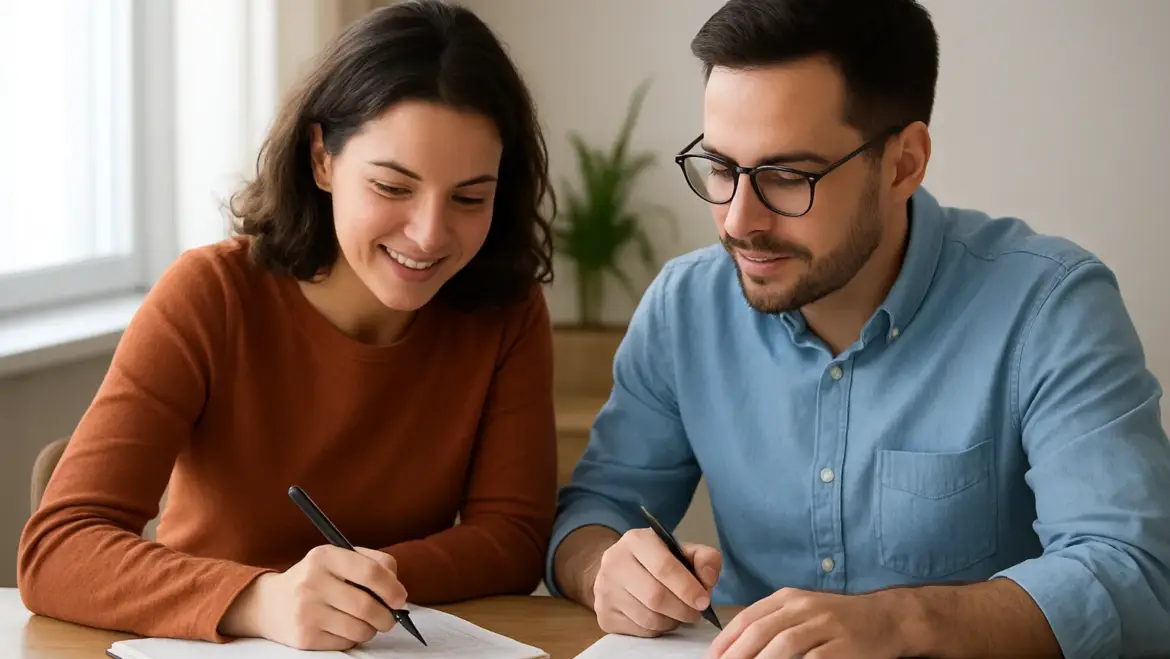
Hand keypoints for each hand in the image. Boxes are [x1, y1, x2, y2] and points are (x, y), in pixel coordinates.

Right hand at [220, 546, 406, 649]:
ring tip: (364, 622)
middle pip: (368, 606)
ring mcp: (306, 611)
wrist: (269, 604)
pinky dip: (352, 639)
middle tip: (389, 618)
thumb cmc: (316, 579)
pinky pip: (345, 643)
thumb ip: (373, 564)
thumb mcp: (338, 559)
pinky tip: (342, 628)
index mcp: (324, 556)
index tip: (400, 598)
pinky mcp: (304, 637)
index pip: (371, 572)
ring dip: (371, 629)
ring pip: (359, 629)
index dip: (392, 588)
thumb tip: (397, 590)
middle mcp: (312, 582)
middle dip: (387, 616)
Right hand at [591, 527, 721, 636]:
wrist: (620, 570)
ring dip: (672, 621)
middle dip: (683, 609)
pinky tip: (661, 618)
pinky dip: (658, 629)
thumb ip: (704, 558)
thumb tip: (707, 579)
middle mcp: (614, 562)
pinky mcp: (604, 614)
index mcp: (636, 540)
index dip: (688, 587)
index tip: (704, 601)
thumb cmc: (657, 561)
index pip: (664, 567)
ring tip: (678, 613)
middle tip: (695, 612)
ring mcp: (605, 590)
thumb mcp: (682, 550)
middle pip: (655, 596)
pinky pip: (639, 630)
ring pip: (648, 618)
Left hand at [705, 588, 905, 658]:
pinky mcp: (843, 646)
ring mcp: (825, 625)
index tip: (712, 658)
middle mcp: (805, 607)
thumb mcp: (802, 610)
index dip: (727, 639)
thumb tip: (737, 646)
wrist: (885, 618)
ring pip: (784, 644)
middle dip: (737, 654)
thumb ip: (773, 622)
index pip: (748, 617)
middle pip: (761, 631)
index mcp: (789, 598)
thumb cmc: (837, 619)